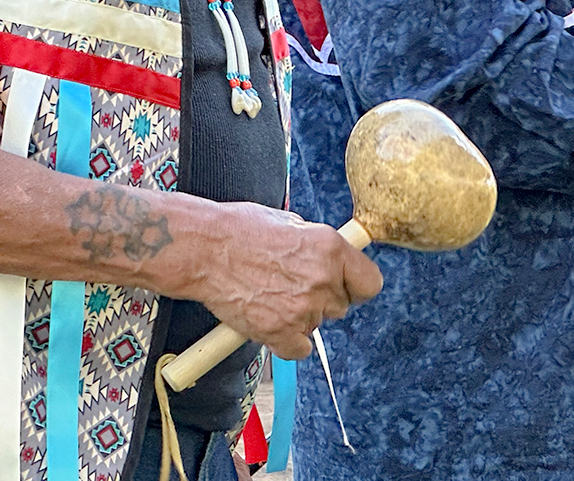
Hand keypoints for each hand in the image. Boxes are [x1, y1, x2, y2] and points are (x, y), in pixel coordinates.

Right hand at [197, 204, 383, 359]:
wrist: (203, 250)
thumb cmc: (241, 230)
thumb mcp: (292, 224)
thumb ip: (318, 248)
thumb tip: (331, 261)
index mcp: (331, 247)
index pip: (370, 283)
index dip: (356, 287)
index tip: (344, 287)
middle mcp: (324, 278)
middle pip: (340, 307)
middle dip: (321, 300)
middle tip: (289, 287)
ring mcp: (303, 308)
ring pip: (316, 325)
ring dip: (299, 317)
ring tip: (268, 296)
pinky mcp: (280, 332)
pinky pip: (298, 349)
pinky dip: (284, 341)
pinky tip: (266, 320)